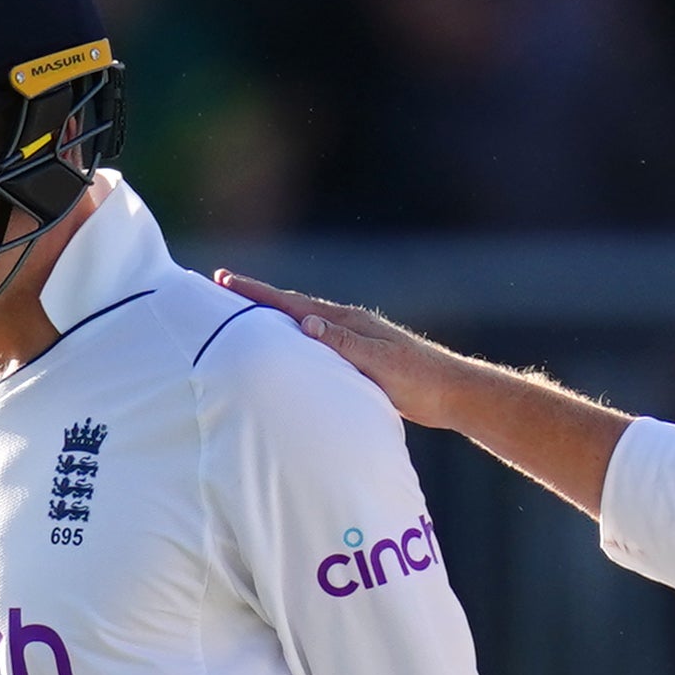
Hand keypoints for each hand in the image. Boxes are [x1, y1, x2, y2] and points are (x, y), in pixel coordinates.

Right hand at [213, 273, 472, 429]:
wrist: (451, 393)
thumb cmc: (417, 380)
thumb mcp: (378, 362)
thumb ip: (342, 343)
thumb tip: (304, 322)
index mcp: (347, 322)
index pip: (293, 304)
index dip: (257, 294)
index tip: (225, 281)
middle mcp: (347, 325)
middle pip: (293, 307)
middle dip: (257, 300)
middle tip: (222, 288)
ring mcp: (353, 340)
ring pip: (303, 325)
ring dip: (273, 319)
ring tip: (244, 315)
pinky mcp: (358, 358)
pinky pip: (315, 345)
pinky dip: (294, 340)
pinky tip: (287, 347)